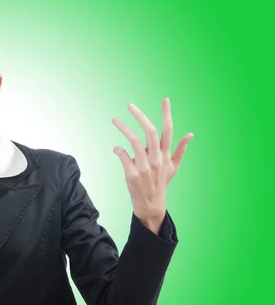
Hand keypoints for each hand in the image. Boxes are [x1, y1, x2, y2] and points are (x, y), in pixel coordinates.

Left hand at [111, 98, 192, 232]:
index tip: (165, 99)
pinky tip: (116, 148)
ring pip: (133, 141)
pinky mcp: (132, 174)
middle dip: (140, 116)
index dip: (167, 114)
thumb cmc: (161, 183)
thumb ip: (180, 150)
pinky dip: (118, 149)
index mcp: (166, 155)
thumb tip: (190, 134)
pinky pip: (123, 155)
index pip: (168, 131)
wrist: (151, 205)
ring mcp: (144, 167)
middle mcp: (156, 159)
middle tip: (130, 105)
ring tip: (114, 119)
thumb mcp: (173, 168)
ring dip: (123, 128)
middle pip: (150, 132)